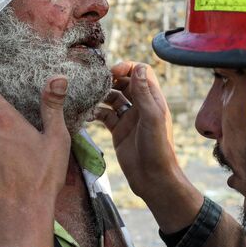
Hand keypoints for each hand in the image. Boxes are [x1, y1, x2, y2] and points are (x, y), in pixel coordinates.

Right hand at [95, 62, 201, 231]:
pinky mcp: (118, 131)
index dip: (127, 68)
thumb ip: (143, 94)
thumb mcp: (151, 118)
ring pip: (113, 98)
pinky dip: (96, 112)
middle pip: (125, 82)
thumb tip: (138, 68)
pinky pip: (105, 115)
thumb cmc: (158, 148)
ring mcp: (129, 118)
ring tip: (88, 96)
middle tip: (96, 82)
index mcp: (153, 99)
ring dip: (101, 95)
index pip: (141, 72)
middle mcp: (141, 106)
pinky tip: (87, 114)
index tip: (113, 73)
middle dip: (111, 79)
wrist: (153, 178)